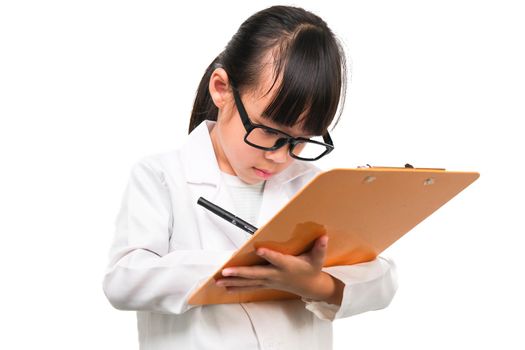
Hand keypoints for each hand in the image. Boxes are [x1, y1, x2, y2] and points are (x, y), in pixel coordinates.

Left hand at [215, 235, 343, 303]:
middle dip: (240, 273)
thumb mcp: (318, 258)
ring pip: (249, 282)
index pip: (277, 259)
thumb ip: (320, 247)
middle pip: (255, 274)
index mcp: (287, 265)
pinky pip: (248, 286)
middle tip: (226, 271)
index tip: (258, 248)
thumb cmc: (311, 269)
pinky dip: (236, 286)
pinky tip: (224, 287)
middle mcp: (275, 274)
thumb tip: (323, 236)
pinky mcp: (265, 284)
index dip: (268, 254)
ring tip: (218, 281)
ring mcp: (269, 281)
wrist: (310, 287)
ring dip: (233, 282)